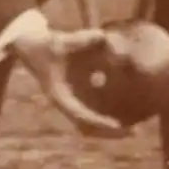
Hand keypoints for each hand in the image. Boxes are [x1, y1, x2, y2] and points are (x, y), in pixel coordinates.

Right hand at [12, 26, 127, 137]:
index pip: (81, 116)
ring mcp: (72, 101)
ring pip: (91, 123)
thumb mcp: (60, 41)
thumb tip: (103, 36)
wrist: (33, 47)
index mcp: (60, 96)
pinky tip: (128, 110)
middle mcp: (67, 102)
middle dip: (109, 132)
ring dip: (110, 127)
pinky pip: (95, 109)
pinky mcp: (78, 95)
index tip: (117, 126)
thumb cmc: (46, 46)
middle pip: (88, 127)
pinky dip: (108, 112)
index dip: (99, 122)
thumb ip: (81, 39)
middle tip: (133, 132)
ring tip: (134, 128)